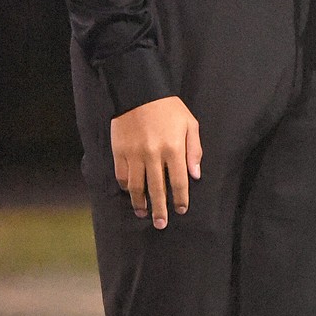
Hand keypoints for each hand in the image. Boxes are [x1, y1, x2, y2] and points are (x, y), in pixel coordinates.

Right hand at [110, 96, 201, 227]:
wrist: (139, 91)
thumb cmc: (168, 108)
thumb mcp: (190, 123)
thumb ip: (194, 150)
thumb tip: (195, 175)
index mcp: (174, 148)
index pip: (178, 182)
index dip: (180, 199)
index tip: (181, 210)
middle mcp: (154, 155)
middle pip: (157, 189)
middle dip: (160, 209)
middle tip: (161, 224)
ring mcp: (134, 154)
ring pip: (137, 187)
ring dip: (140, 203)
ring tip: (143, 213)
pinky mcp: (119, 151)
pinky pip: (122, 176)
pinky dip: (126, 187)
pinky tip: (131, 193)